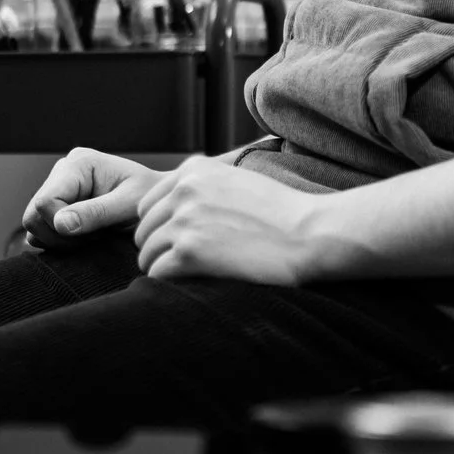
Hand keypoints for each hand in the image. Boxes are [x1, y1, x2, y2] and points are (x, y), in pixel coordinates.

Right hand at [22, 148, 163, 249]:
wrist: (158, 204)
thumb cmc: (149, 199)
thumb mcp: (129, 205)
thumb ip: (96, 213)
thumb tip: (60, 224)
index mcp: (79, 163)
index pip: (46, 201)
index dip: (62, 225)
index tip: (93, 232)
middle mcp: (63, 171)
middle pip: (33, 214)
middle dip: (60, 235)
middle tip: (94, 237)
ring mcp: (58, 188)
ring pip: (34, 225)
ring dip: (61, 239)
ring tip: (94, 235)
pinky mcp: (57, 205)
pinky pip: (40, 230)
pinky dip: (60, 241)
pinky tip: (86, 236)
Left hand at [133, 156, 328, 284]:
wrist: (310, 233)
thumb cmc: (282, 212)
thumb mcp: (237, 180)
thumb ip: (204, 187)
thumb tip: (176, 208)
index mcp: (193, 169)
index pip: (148, 204)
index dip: (160, 227)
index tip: (179, 242)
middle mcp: (183, 191)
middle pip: (143, 230)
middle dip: (159, 248)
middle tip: (183, 265)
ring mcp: (184, 221)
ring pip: (147, 254)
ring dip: (163, 268)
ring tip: (189, 277)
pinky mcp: (189, 252)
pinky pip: (157, 273)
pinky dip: (169, 283)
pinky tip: (193, 284)